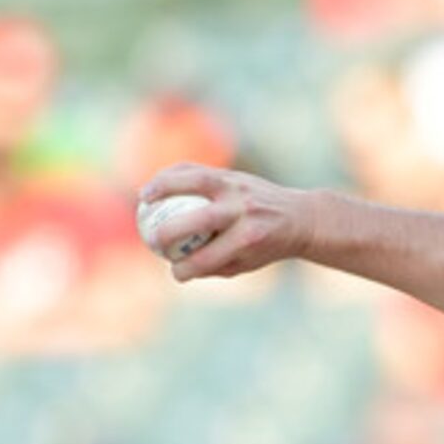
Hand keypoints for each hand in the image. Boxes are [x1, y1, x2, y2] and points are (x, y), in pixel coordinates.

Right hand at [137, 165, 316, 282]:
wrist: (299, 218)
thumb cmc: (268, 246)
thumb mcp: (248, 263)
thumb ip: (215, 265)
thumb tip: (178, 270)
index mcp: (249, 239)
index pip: (209, 258)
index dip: (187, 269)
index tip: (175, 273)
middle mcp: (244, 211)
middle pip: (200, 220)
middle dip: (170, 232)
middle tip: (151, 241)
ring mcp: (238, 188)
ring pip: (195, 181)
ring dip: (164, 186)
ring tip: (143, 198)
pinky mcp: (234, 174)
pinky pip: (196, 169)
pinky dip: (173, 174)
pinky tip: (157, 183)